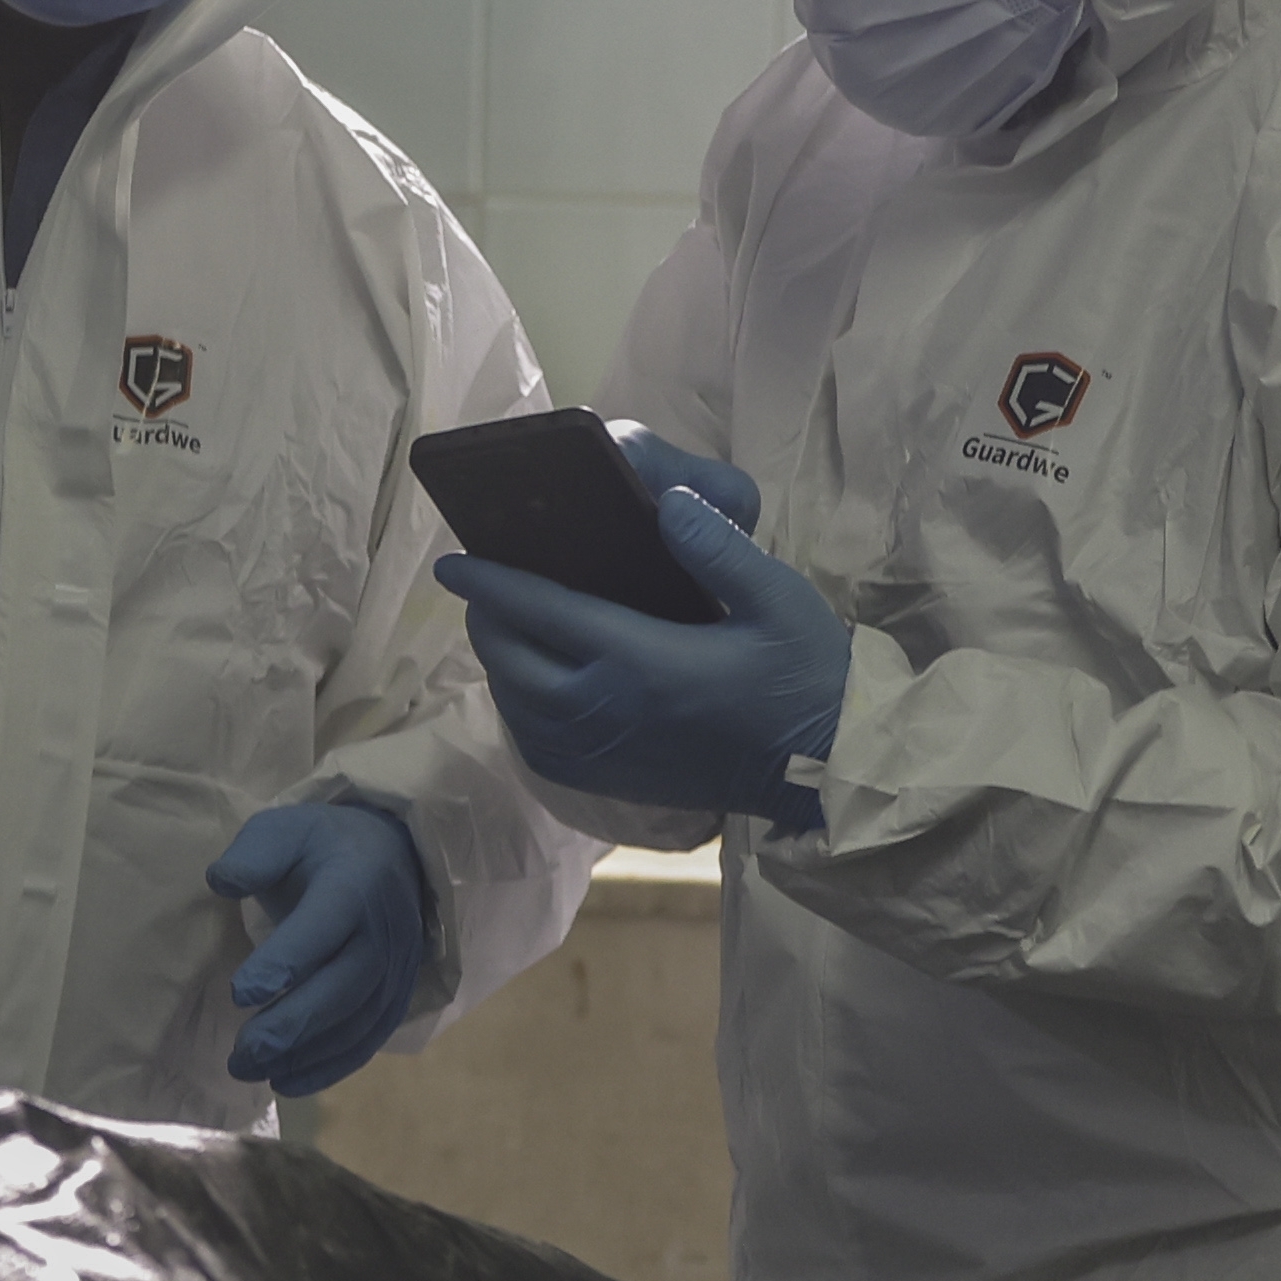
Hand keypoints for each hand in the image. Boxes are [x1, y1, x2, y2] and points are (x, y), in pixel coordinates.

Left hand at [205, 796, 430, 1096]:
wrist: (391, 856)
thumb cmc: (322, 846)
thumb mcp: (285, 828)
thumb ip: (253, 854)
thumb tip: (221, 880)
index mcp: (353, 884)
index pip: (321, 928)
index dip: (282, 964)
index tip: (238, 995)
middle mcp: (382, 931)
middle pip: (342, 988)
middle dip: (290, 1027)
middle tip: (241, 1055)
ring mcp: (396, 968)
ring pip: (356, 1022)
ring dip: (306, 1055)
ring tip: (253, 1072)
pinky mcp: (397, 995)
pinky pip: (369, 1039)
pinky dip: (331, 1067)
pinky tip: (289, 1082)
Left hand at [435, 431, 850, 827]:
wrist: (827, 768)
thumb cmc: (807, 676)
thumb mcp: (779, 598)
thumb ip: (720, 549)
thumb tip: (668, 500)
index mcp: (644, 661)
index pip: (545, 613)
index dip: (493, 584)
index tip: (452, 560)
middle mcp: (610, 712)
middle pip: (514, 662)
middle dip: (488, 619)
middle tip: (481, 585)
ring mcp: (607, 754)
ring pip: (518, 709)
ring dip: (500, 665)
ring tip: (501, 626)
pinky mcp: (614, 781)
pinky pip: (539, 747)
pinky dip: (519, 711)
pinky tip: (530, 685)